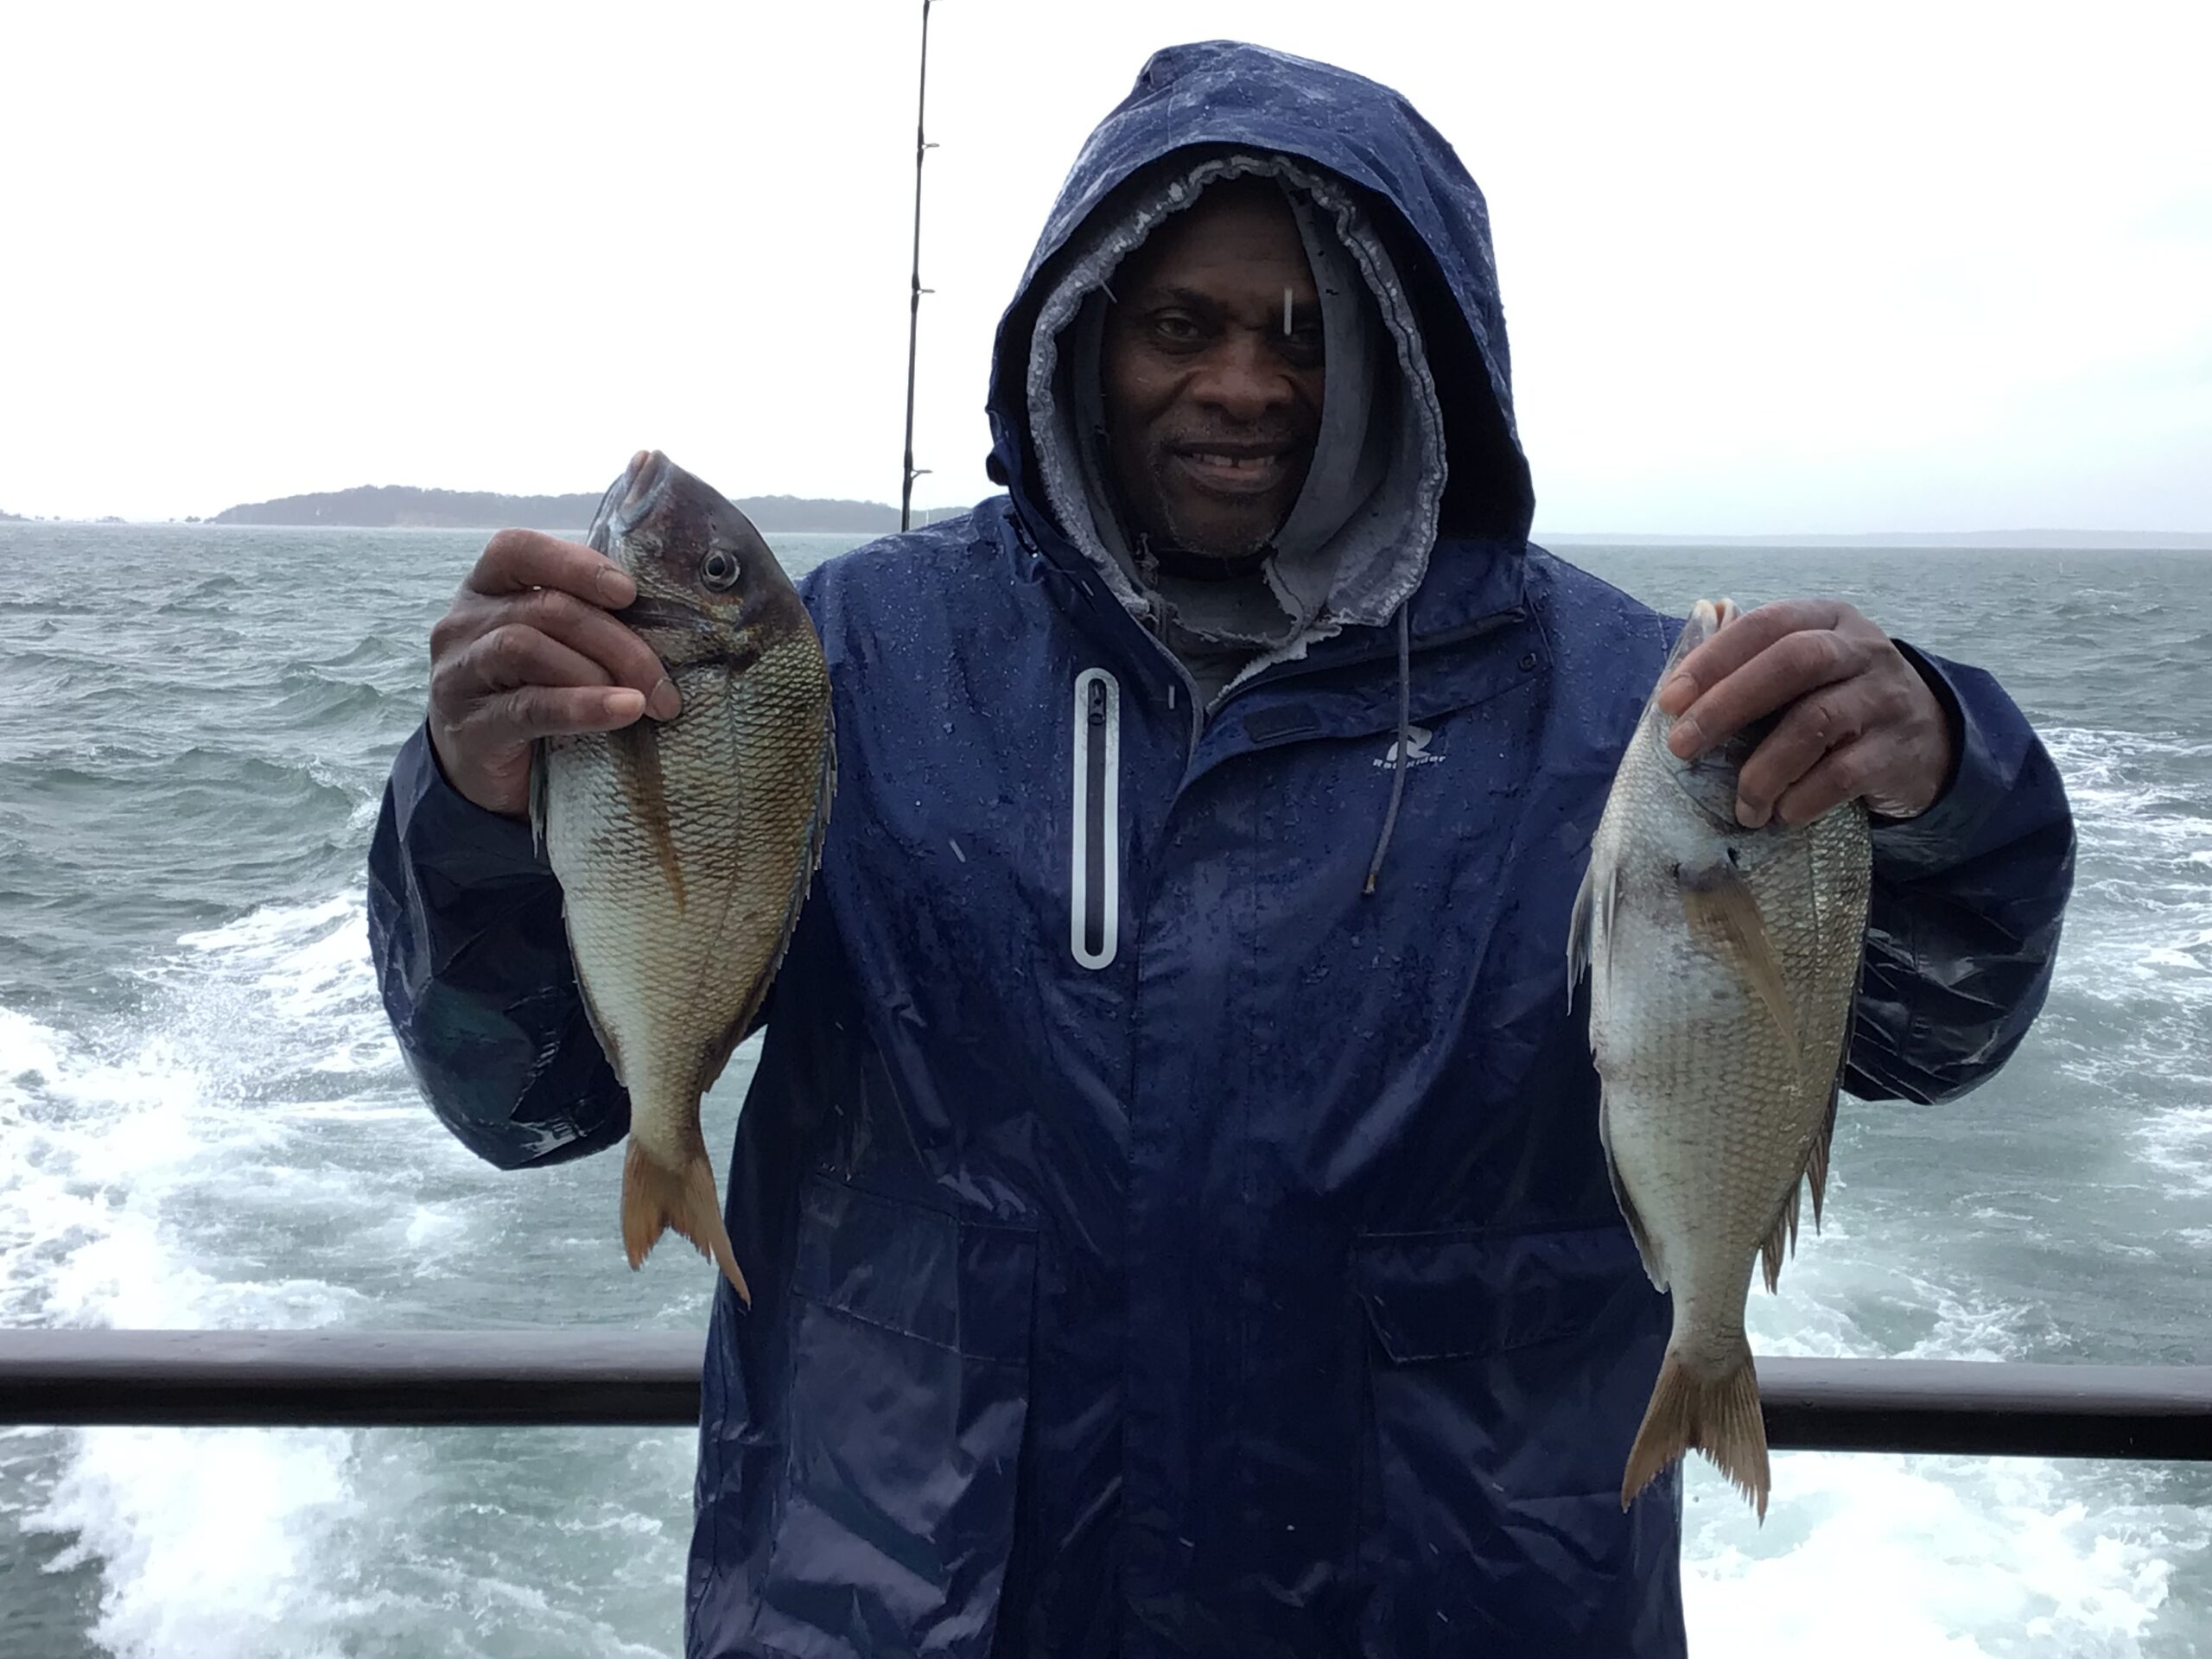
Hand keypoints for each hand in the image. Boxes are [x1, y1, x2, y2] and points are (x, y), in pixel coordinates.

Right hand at [427, 529, 680, 817]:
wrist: (484, 773)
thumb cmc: (533, 694)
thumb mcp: (554, 647)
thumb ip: (585, 621)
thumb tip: (668, 614)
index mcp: (485, 590)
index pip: (516, 550)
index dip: (575, 564)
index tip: (629, 592)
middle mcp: (463, 625)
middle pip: (544, 609)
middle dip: (616, 639)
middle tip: (664, 679)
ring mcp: (459, 675)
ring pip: (525, 648)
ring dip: (597, 670)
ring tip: (644, 700)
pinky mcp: (469, 727)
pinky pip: (529, 707)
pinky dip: (582, 706)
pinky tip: (624, 710)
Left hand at [1656, 598, 1955, 827]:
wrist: (1931, 742)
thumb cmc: (1842, 701)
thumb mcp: (1808, 672)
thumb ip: (1753, 668)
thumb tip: (1676, 691)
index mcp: (1829, 620)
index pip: (1766, 625)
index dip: (1713, 661)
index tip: (1669, 701)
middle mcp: (1863, 650)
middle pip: (1793, 662)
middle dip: (1727, 705)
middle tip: (1682, 747)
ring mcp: (1886, 697)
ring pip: (1815, 721)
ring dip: (1763, 770)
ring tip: (1742, 805)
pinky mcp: (1899, 749)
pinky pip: (1842, 773)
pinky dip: (1801, 797)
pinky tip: (1782, 813)